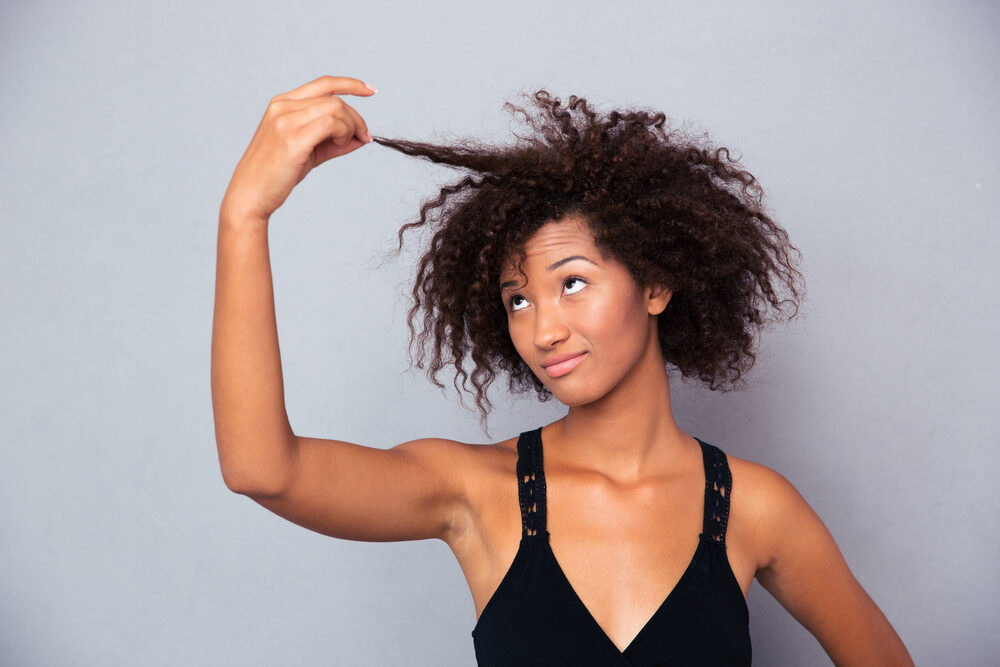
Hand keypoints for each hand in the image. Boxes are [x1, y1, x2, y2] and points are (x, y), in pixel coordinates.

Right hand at [220, 75, 374, 221]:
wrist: (251, 195)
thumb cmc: (277, 174)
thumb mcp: (308, 151)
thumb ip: (334, 141)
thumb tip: (362, 137)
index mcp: (282, 103)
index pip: (323, 83)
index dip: (350, 84)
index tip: (370, 91)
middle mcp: (282, 107)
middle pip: (334, 99)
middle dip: (356, 118)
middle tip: (363, 137)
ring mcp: (286, 121)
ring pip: (335, 109)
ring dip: (351, 127)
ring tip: (346, 145)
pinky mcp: (292, 139)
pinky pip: (330, 124)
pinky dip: (343, 133)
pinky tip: (341, 146)